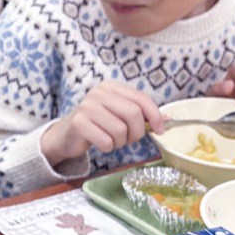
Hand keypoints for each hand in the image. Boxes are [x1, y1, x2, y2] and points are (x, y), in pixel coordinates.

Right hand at [40, 81, 164, 166]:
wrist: (66, 136)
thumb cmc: (97, 125)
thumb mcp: (119, 116)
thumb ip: (142, 116)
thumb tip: (169, 120)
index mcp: (111, 87)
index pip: (141, 99)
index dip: (155, 116)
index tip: (161, 130)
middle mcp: (98, 93)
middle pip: (133, 114)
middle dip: (137, 132)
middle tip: (130, 139)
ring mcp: (87, 107)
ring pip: (120, 130)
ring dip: (120, 142)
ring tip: (111, 140)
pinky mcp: (79, 123)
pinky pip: (106, 141)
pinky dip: (108, 147)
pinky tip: (100, 143)